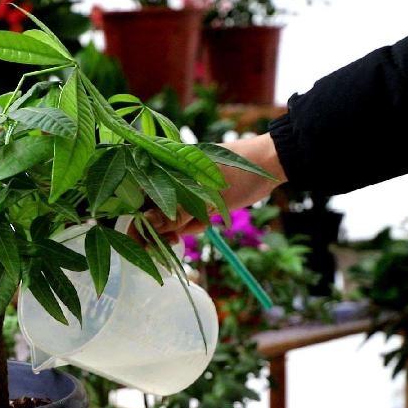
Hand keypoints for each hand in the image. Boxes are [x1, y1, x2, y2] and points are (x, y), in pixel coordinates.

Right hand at [141, 133, 286, 239]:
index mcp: (164, 165)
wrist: (271, 164)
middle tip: (172, 244)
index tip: (142, 243)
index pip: (135, 195)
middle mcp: (168, 174)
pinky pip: (185, 215)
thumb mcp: (207, 197)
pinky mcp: (196, 195)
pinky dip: (193, 223)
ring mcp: (182, 185)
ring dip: (179, 227)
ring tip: (199, 226)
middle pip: (149, 209)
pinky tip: (209, 219)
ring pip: (168, 215)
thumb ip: (176, 212)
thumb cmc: (238, 173)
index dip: (135, 220)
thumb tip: (145, 224)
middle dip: (159, 229)